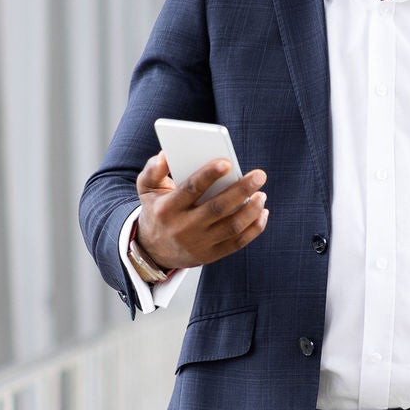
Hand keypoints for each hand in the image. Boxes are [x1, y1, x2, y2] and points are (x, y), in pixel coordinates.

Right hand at [134, 154, 268, 270]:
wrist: (153, 251)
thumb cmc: (156, 211)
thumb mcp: (147, 189)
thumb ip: (154, 169)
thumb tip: (165, 154)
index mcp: (167, 208)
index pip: (191, 189)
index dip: (209, 175)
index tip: (227, 162)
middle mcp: (183, 228)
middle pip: (217, 208)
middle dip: (241, 190)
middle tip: (259, 175)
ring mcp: (198, 244)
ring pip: (231, 227)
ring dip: (251, 210)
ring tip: (261, 194)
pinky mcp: (210, 255)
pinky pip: (237, 243)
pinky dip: (254, 228)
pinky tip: (262, 212)